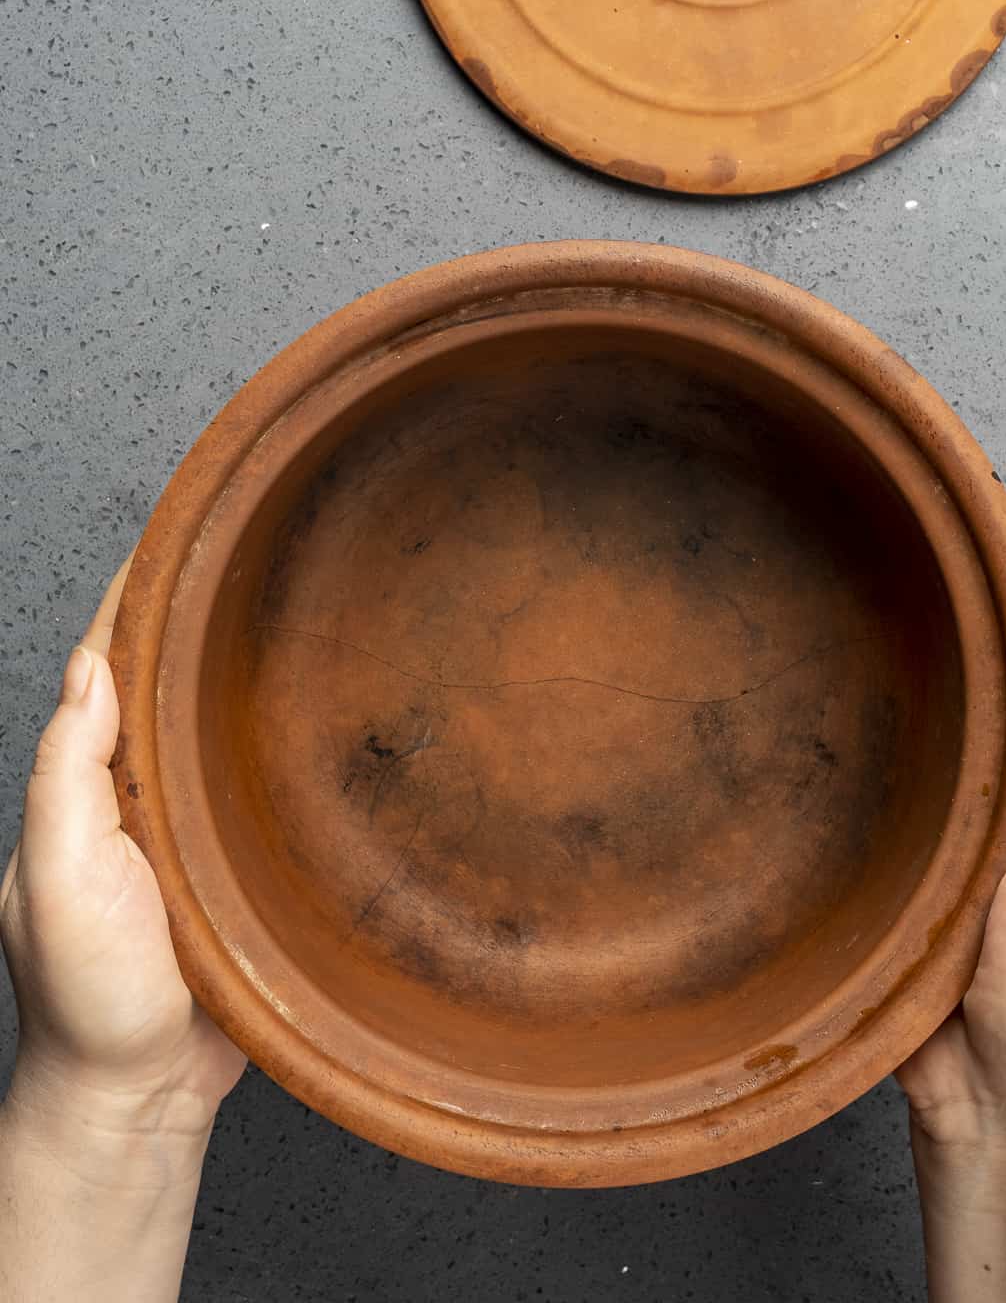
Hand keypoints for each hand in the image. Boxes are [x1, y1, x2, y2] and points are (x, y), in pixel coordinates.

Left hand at [0, 561, 245, 1160]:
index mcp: (85, 783)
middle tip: (262, 549)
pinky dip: (290, 746)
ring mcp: (191, 827)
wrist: (140, 1095)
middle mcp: (137, 793)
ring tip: (304, 609)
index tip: (182, 532)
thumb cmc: (90, 997)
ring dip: (253, 674)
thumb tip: (88, 667)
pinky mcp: (241, 865)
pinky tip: (328, 720)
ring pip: (224, 729)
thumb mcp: (55, 876)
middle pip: (172, 683)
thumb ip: (67, 774)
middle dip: (205, 616)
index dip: (140, 595)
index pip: (111, 663)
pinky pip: (265, 788)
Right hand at [897, 587, 1005, 1157]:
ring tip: (858, 609)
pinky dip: (867, 752)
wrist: (996, 1113)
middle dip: (959, 628)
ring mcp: (964, 837)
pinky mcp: (909, 871)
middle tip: (903, 555)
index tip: (986, 543)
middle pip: (992, 695)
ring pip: (935, 737)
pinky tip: (830, 716)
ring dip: (907, 684)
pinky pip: (889, 794)